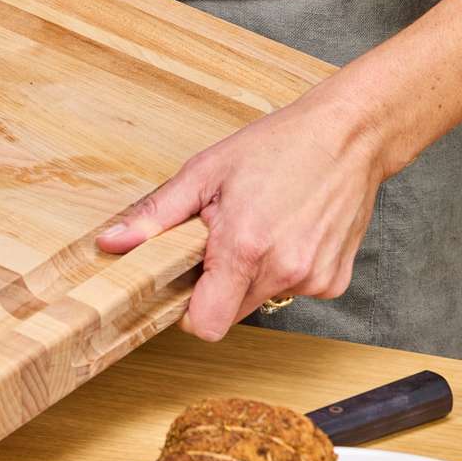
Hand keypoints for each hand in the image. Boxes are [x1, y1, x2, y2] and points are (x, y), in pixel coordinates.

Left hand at [94, 89, 386, 341]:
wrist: (350, 136)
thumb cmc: (278, 146)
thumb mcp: (205, 172)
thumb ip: (156, 215)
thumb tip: (111, 243)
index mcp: (245, 248)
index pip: (205, 324)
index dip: (188, 309)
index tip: (185, 281)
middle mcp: (284, 271)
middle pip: (229, 313)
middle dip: (216, 285)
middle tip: (223, 239)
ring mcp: (314, 280)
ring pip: (260, 301)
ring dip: (250, 276)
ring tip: (259, 227)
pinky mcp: (335, 281)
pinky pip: (293, 291)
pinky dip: (282, 270)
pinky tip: (288, 232)